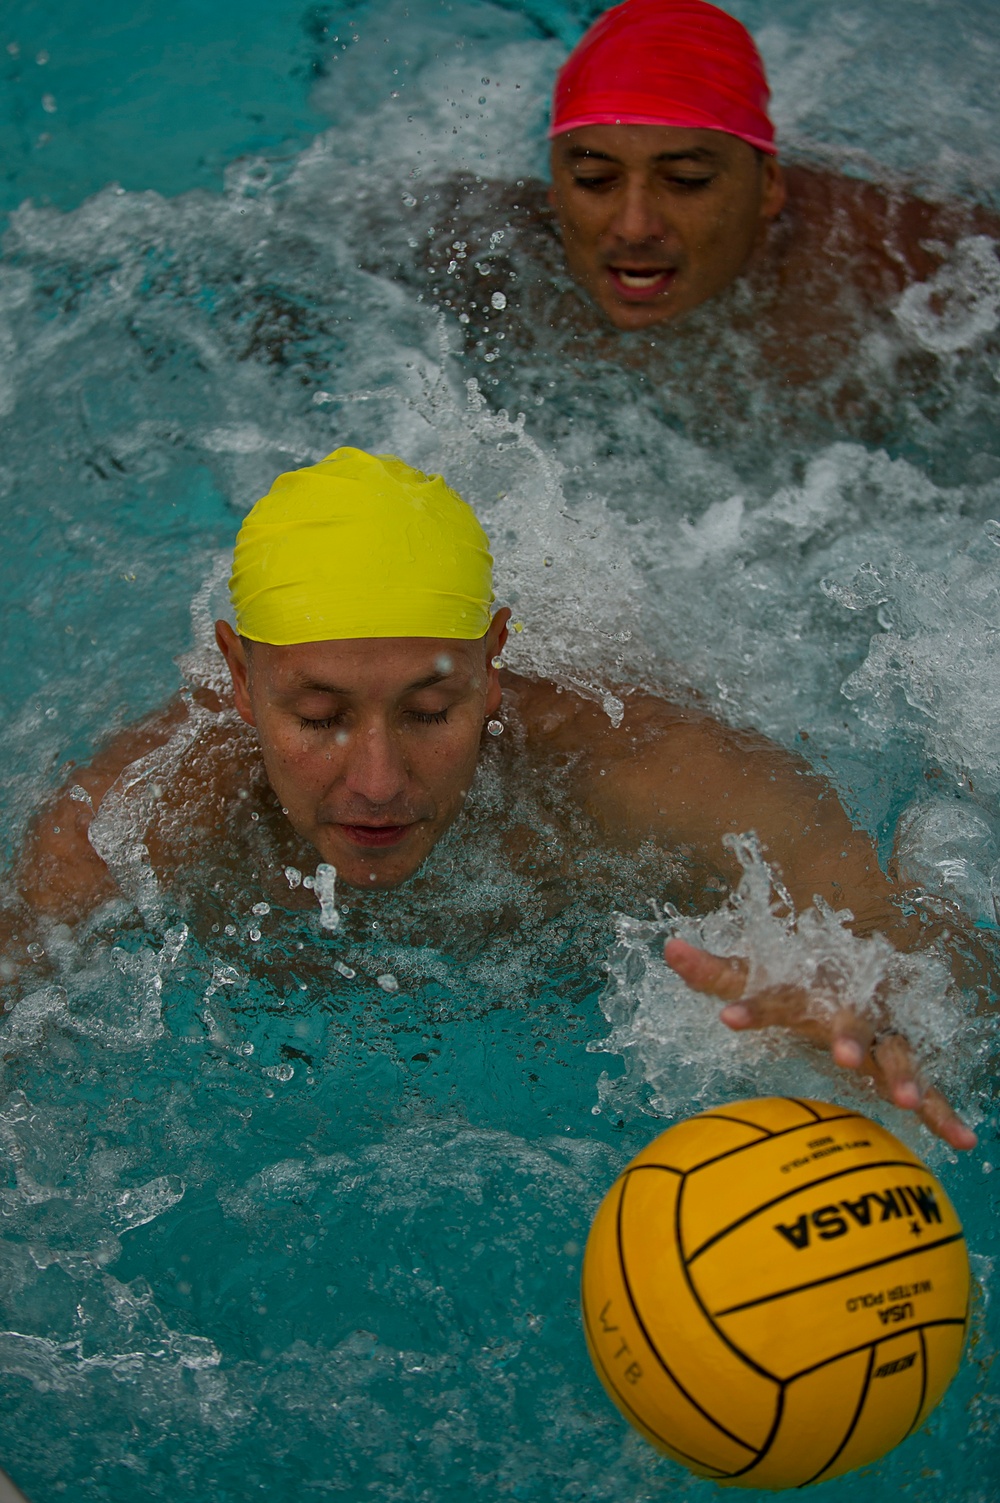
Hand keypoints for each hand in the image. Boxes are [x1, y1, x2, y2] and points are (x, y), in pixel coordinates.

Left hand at [663, 937, 976, 1151]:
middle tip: (843, 1055)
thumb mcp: (755, 977)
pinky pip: (929, 1090)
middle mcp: (848, 1009)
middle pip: (851, 1021)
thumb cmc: (796, 984)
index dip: (753, 1006)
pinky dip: (945, 1115)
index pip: (776, 995)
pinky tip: (963, 1142)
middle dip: (849, 1036)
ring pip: (896, 1052)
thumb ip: (714, 971)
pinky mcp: (899, 1065)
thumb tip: (668, 948)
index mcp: (807, 990)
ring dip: (904, 1074)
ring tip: (905, 1101)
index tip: (727, 1017)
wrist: (858, 972)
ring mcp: (880, 1036)